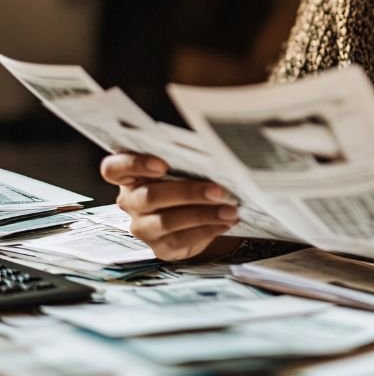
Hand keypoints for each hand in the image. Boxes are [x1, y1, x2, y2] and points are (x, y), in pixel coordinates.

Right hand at [100, 153, 239, 260]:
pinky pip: (181, 240)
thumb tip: (211, 154)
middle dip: (188, 192)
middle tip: (218, 190)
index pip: (115, 168)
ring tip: (229, 210)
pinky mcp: (160, 247)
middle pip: (149, 196)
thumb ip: (185, 159)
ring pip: (167, 221)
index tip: (162, 164)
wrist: (193, 215)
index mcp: (130, 176)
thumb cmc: (186, 179)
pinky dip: (207, 230)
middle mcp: (131, 201)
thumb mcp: (183, 165)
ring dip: (203, 215)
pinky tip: (224, 223)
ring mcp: (142, 227)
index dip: (134, 165)